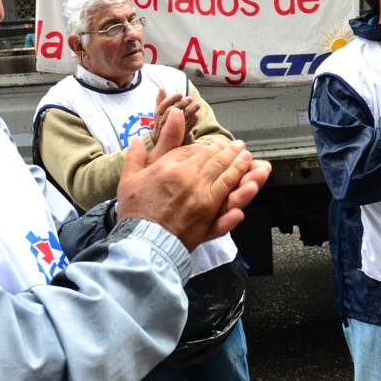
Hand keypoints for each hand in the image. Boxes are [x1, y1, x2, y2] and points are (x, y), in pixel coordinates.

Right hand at [118, 111, 270, 249]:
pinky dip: (240, 192)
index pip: (195, 150)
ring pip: (227, 175)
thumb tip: (139, 137)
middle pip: (215, 159)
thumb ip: (138, 155)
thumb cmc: (134, 212)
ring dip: (240, 165)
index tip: (215, 145)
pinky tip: (250, 186)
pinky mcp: (210, 216)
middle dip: (229, 151)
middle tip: (239, 147)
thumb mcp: (130, 177)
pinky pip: (229, 200)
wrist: (140, 243)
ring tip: (248, 159)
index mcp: (171, 167)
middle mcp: (190, 178)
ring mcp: (203, 197)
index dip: (207, 147)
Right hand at [152, 87, 200, 145]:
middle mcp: (160, 132)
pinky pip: (186, 134)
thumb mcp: (160, 117)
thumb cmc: (164, 133)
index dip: (170, 100)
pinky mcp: (178, 146)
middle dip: (180, 105)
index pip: (160, 110)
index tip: (180, 93)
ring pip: (179, 124)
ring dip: (189, 112)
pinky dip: (191, 123)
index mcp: (156, 124)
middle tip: (189, 99)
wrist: (165, 155)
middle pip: (169, 116)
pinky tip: (196, 116)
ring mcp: (169, 140)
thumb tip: (161, 88)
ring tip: (197, 104)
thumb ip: (160, 102)